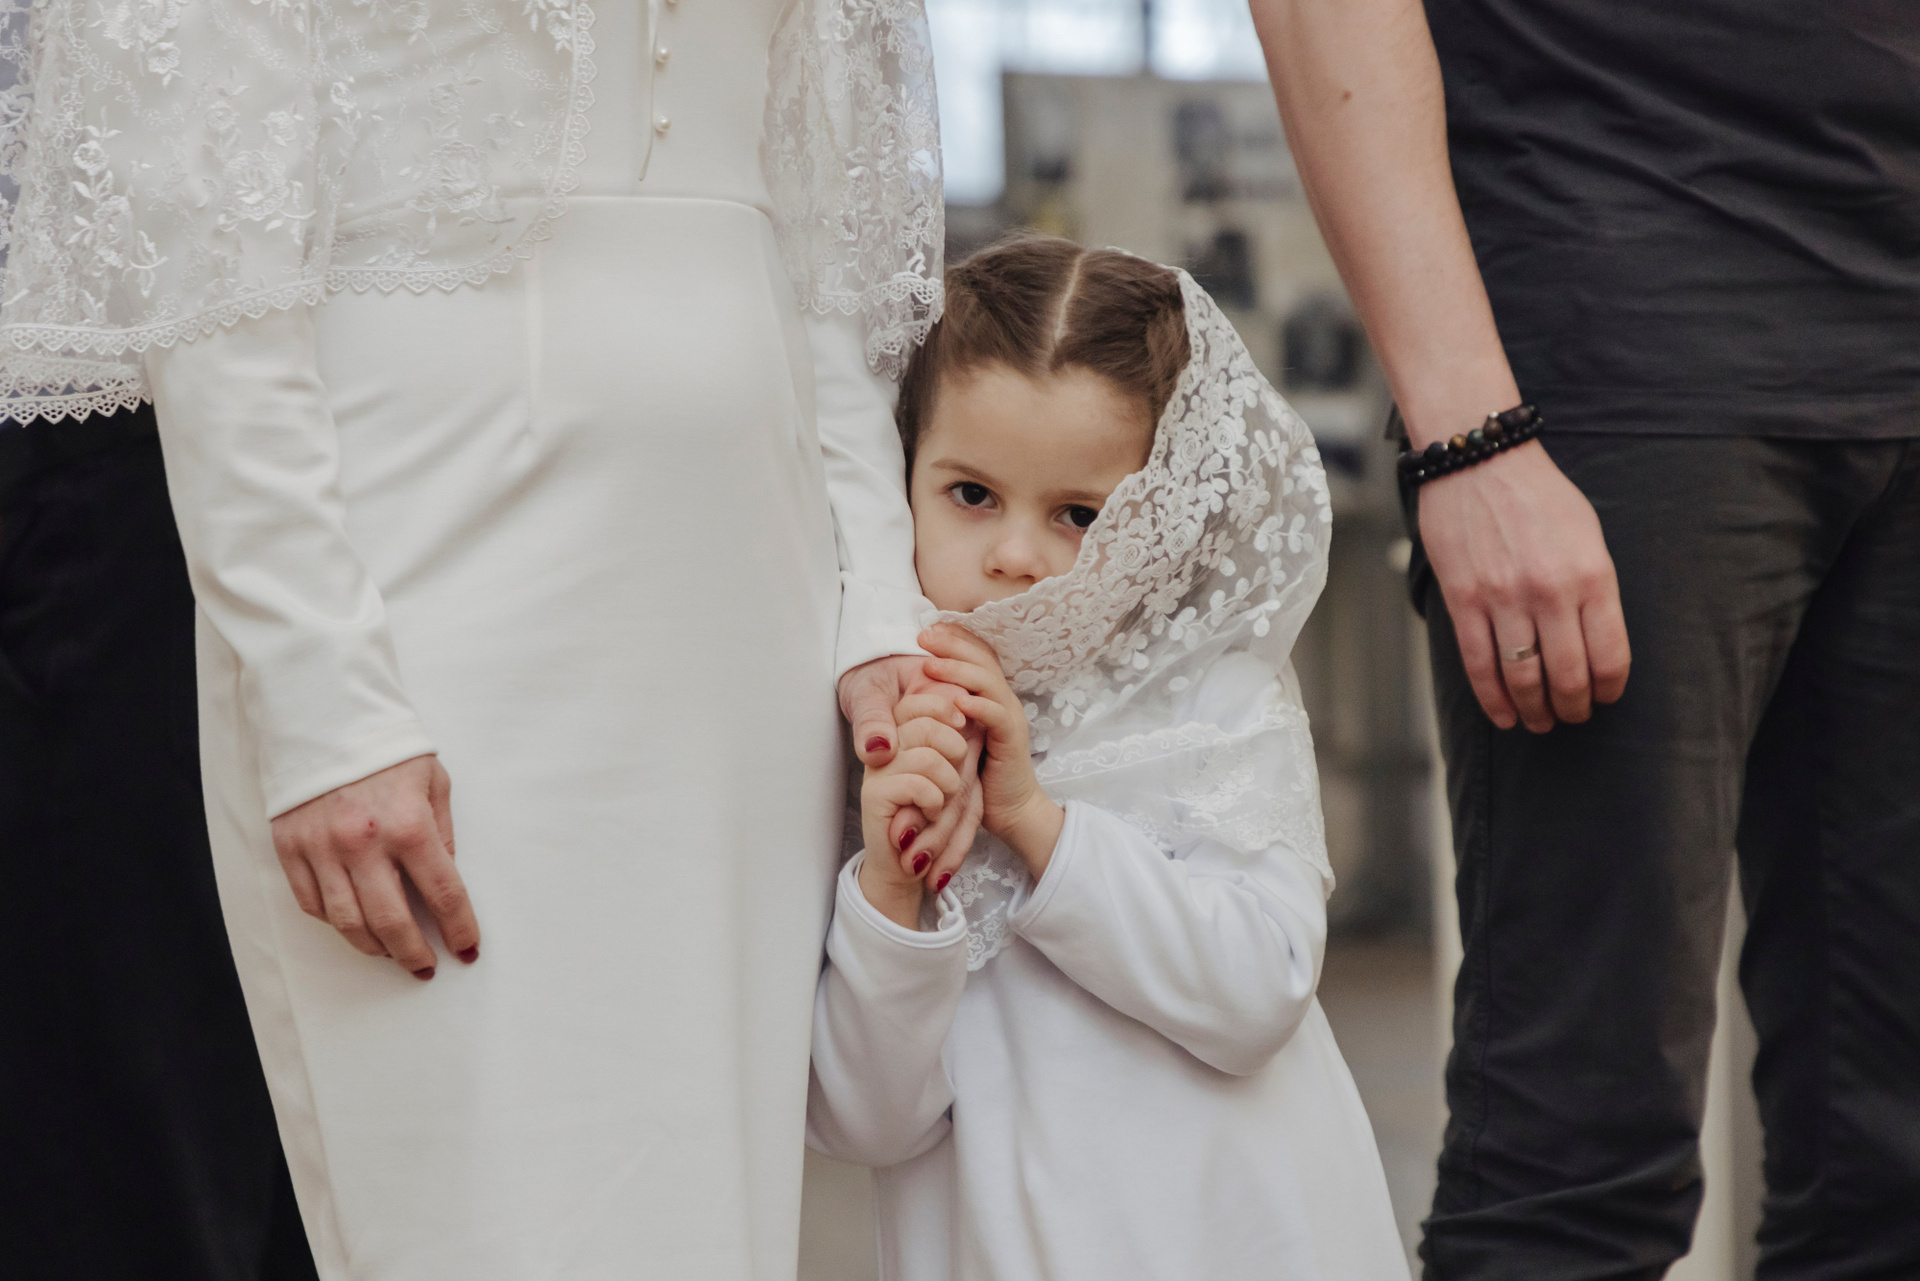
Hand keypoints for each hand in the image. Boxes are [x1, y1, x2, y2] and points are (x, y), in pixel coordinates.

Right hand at [269, 755, 479, 979]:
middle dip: (414, 952)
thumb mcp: (434, 782)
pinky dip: (335, 924)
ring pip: (347, 923)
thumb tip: (444, 879)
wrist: (325, 717)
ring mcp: (322, 849)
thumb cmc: (387, 750)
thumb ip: (441, 834)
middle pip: (392, 922)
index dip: (458, 929)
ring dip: (374, 947)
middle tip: (426, 966)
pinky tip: (353, 925)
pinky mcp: (290, 848)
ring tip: (391, 953)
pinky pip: (312, 904)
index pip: (443, 894)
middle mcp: (363, 843)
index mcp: (408, 825)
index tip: (467, 949)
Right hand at [856, 716, 964, 928]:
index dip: (948, 711)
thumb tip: (963, 702)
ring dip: (948, 784)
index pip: (920, 700)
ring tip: (941, 801)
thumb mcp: (958, 771)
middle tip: (953, 779)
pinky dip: (935, 801)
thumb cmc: (938, 817)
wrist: (914, 864)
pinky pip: (917, 783)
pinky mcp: (874, 795)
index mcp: (902, 733)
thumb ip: (960, 735)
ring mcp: (876, 769)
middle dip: (955, 752)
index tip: (963, 734)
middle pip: (926, 723)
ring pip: (927, 756)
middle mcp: (885, 746)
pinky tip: (930, 813)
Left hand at [918, 624, 1063, 878]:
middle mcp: (1002, 699)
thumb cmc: (978, 775)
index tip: (926, 629)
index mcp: (988, 695)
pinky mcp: (1013, 739)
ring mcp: (1010, 717)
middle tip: (924, 635)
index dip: (954, 638)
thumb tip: (912, 693)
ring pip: (988, 681)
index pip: (975, 655)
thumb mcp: (954, 736)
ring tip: (931, 664)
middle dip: (953, 644)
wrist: (1011, 811)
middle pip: (982, 659)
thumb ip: (941, 712)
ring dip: (959, 670)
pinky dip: (978, 705)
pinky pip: (997, 714)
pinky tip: (958, 701)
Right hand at [1418, 440, 1630, 731]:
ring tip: (1539, 722)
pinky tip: (1504, 716)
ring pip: (1523, 678)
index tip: (1604, 698)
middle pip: (1568, 676)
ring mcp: (1504, 598)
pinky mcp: (1464, 600)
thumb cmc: (1538, 496)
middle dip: (1573, 708)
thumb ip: (1594, 588)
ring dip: (1535, 710)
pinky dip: (1493, 698)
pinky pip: (1479, 664)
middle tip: (1571, 717)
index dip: (1609, 689)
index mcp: (1591, 575)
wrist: (1479, 461)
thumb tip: (1594, 644)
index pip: (1610, 656)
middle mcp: (1551, 591)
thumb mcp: (1588, 535)